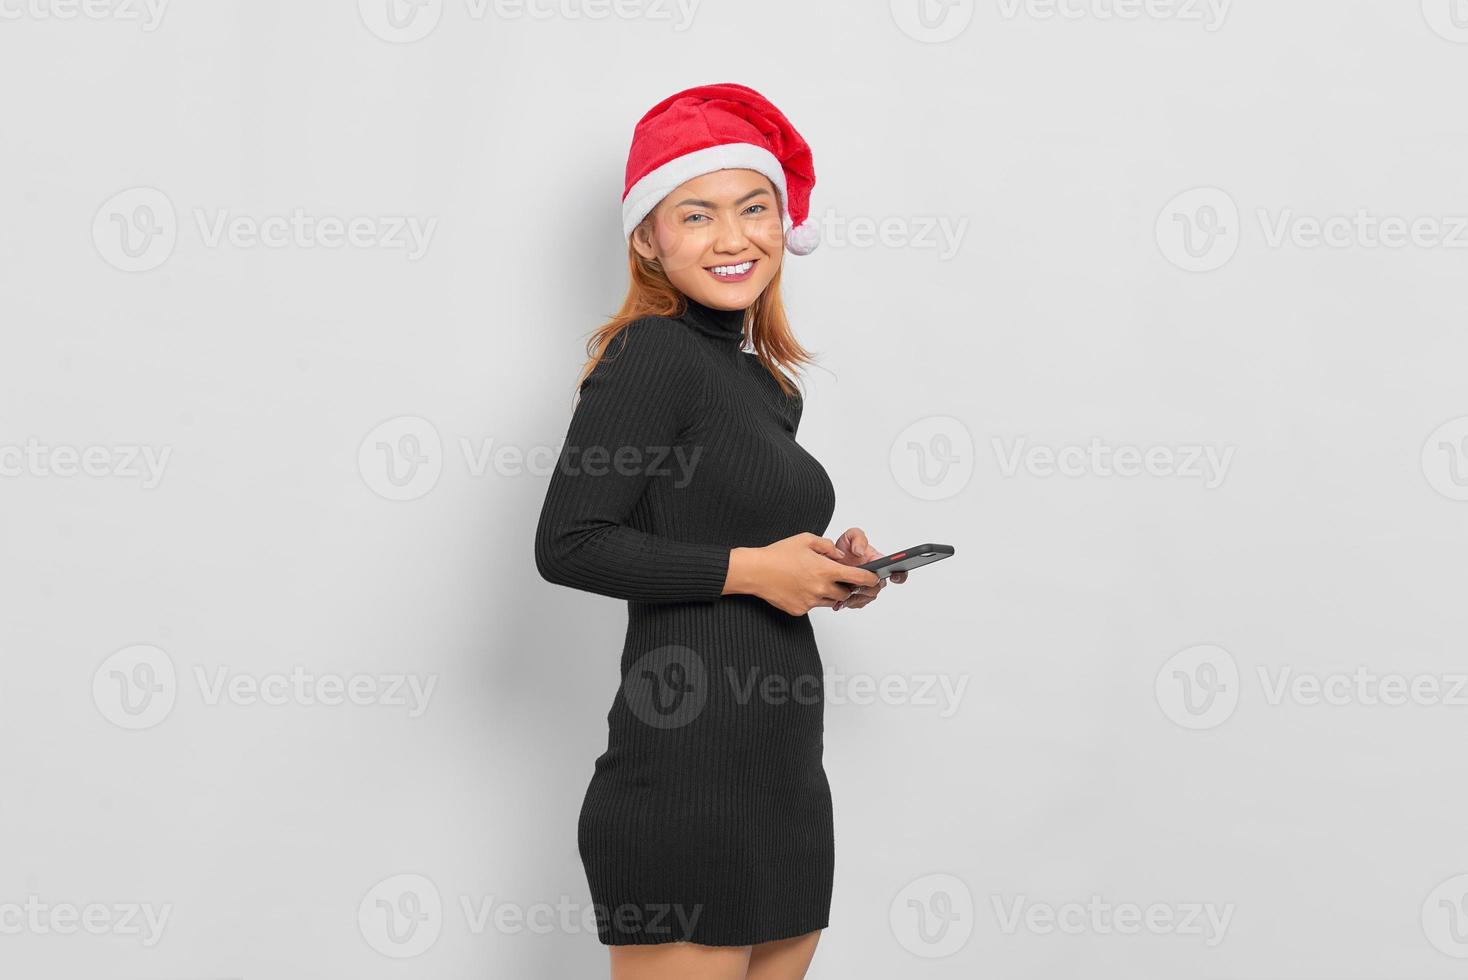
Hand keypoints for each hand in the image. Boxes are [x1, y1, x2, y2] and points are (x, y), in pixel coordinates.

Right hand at [729, 532, 880, 615]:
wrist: (755, 571)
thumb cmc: (778, 554)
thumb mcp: (806, 540)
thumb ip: (827, 546)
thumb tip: (838, 554)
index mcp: (825, 570)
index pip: (858, 578)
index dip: (870, 579)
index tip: (875, 579)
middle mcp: (821, 588)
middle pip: (846, 594)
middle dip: (847, 587)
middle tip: (841, 579)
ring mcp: (810, 601)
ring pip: (831, 601)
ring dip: (830, 593)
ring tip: (817, 581)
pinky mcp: (800, 609)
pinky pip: (814, 606)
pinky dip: (813, 598)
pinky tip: (800, 587)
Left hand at [828, 527, 906, 610]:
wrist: (831, 560)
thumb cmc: (845, 549)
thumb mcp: (850, 536)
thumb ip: (858, 538)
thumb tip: (860, 551)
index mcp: (880, 562)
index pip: (899, 571)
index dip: (900, 575)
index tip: (894, 575)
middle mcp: (876, 577)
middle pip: (879, 587)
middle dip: (867, 585)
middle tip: (855, 582)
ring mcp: (867, 589)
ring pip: (867, 597)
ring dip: (857, 595)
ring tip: (844, 590)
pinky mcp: (858, 598)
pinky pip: (856, 603)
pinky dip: (848, 602)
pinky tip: (840, 598)